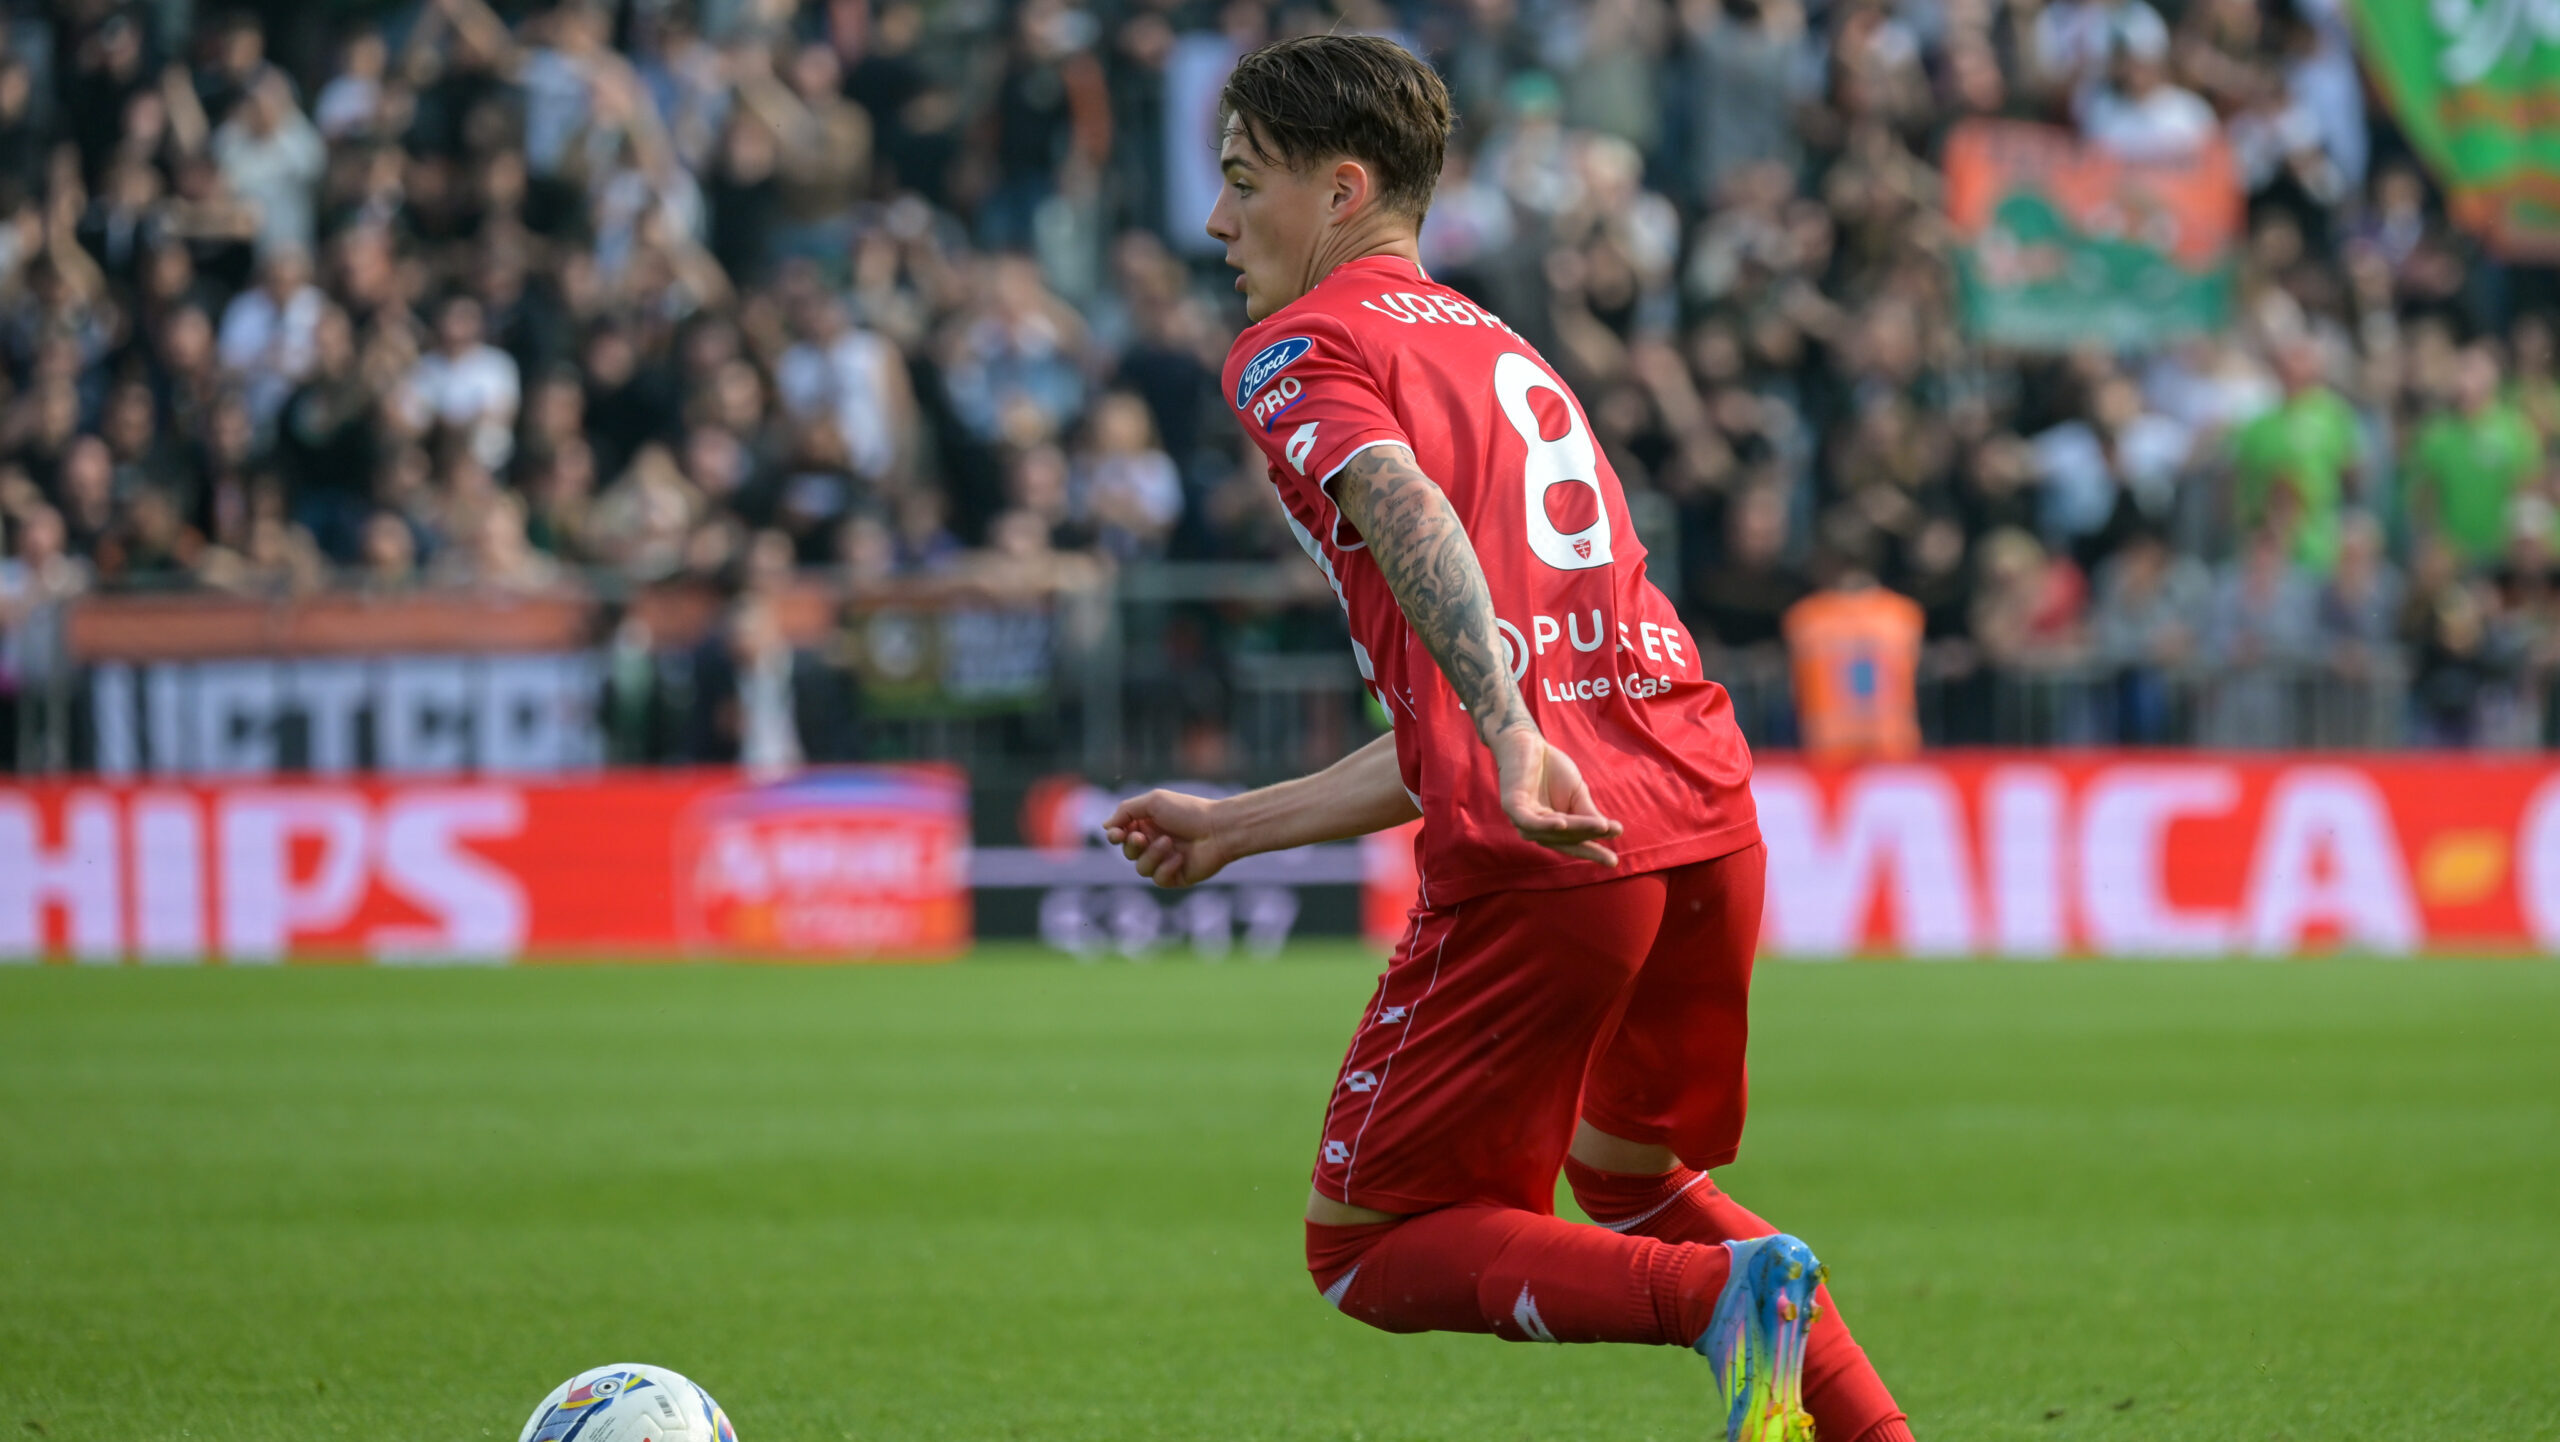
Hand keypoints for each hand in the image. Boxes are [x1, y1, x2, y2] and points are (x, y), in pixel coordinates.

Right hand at [1103, 789, 1234, 889]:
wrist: (1219, 829)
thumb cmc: (1188, 811)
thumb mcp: (1153, 801)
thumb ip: (1126, 811)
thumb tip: (1106, 826)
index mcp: (1148, 824)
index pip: (1121, 834)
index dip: (1115, 836)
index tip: (1116, 834)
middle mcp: (1154, 842)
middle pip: (1127, 852)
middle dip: (1132, 845)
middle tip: (1143, 837)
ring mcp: (1165, 861)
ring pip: (1141, 868)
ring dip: (1151, 855)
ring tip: (1169, 843)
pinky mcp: (1176, 877)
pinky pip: (1158, 879)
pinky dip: (1166, 868)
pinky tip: (1180, 857)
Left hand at [1490, 725, 1622, 865]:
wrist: (1528, 743)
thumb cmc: (1552, 770)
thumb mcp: (1577, 794)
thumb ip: (1588, 814)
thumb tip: (1608, 831)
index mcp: (1551, 830)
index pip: (1574, 844)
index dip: (1593, 852)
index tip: (1614, 861)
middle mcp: (1536, 830)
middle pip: (1566, 838)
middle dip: (1590, 836)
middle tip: (1613, 831)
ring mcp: (1522, 820)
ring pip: (1553, 832)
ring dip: (1576, 829)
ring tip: (1600, 827)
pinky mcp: (1512, 806)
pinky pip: (1531, 821)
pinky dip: (1547, 825)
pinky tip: (1563, 823)